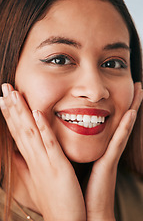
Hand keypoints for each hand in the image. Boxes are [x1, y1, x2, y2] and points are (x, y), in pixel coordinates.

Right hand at [0, 83, 85, 220]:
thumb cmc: (54, 199)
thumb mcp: (38, 178)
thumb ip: (28, 164)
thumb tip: (17, 153)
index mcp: (31, 159)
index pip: (17, 132)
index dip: (10, 115)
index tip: (4, 99)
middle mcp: (34, 158)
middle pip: (20, 128)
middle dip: (11, 107)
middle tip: (4, 88)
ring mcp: (44, 162)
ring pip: (29, 133)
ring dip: (22, 112)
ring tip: (14, 94)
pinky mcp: (57, 167)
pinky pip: (49, 144)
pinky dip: (42, 128)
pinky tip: (38, 112)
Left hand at [85, 82, 142, 220]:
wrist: (83, 213)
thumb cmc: (78, 189)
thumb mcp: (75, 161)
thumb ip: (72, 148)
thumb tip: (64, 136)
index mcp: (100, 147)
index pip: (108, 122)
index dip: (115, 106)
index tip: (117, 90)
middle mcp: (108, 147)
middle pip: (120, 120)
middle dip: (129, 102)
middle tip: (136, 85)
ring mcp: (110, 153)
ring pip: (123, 125)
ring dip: (132, 108)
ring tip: (138, 90)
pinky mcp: (109, 162)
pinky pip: (118, 140)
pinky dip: (124, 127)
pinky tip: (130, 113)